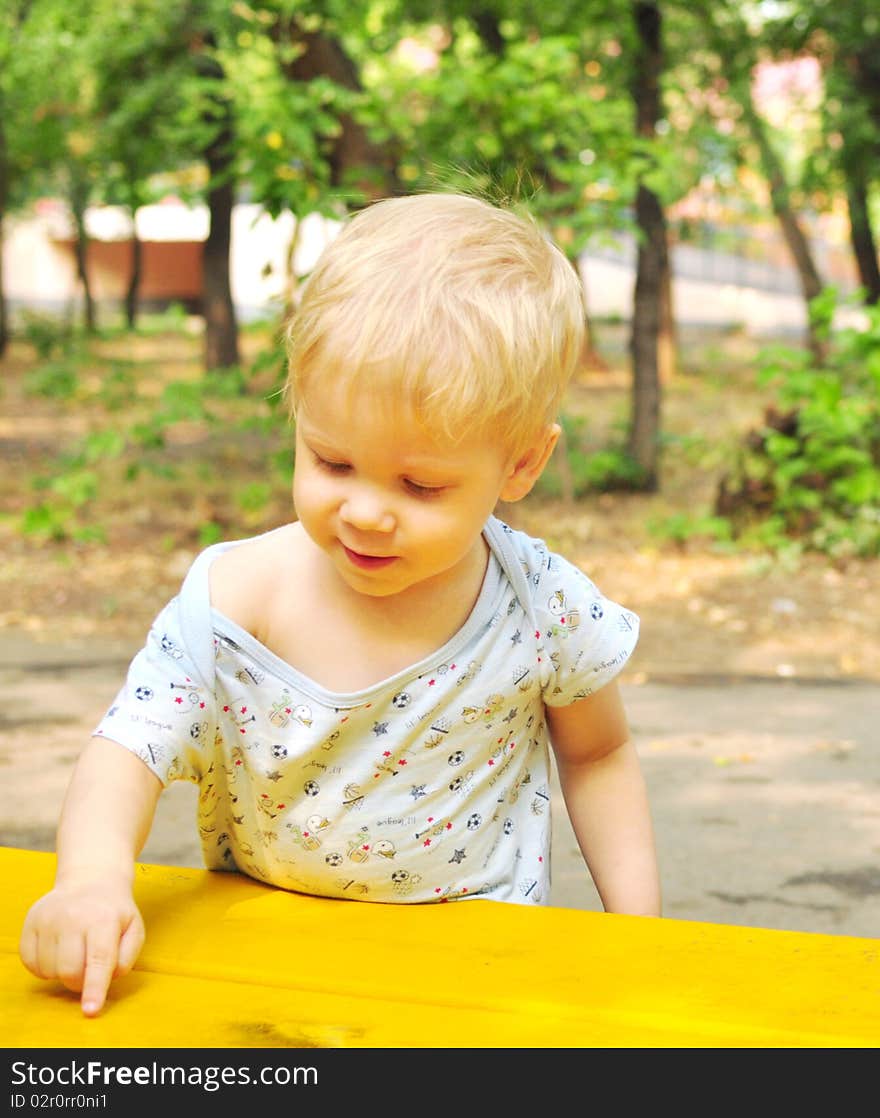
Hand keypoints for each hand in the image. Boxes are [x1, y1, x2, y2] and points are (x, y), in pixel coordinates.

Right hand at [19, 876, 144, 1016]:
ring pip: (49, 970)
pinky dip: (44, 967)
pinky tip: (57, 951)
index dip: (94, 988)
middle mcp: (73, 917)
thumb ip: (126, 957)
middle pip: (70, 971)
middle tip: (89, 969)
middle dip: (80, 982)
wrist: (92, 880)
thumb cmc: (114, 912)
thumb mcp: (134, 929)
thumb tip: (108, 978)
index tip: (91, 1009)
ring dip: (62, 973)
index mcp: (104, 919)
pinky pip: (31, 963)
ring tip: (75, 952)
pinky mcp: (31, 922)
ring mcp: (49, 918)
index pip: (98, 960)